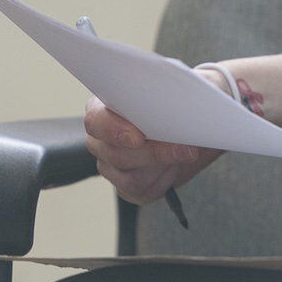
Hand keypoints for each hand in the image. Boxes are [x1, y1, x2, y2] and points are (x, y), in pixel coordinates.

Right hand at [84, 96, 224, 204]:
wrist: (185, 129)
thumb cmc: (173, 104)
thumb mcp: (175, 89)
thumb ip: (171, 90)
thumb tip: (183, 95)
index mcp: (102, 109)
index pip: (96, 121)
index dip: (115, 130)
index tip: (139, 137)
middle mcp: (100, 140)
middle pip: (115, 154)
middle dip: (154, 152)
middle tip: (185, 147)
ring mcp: (110, 165)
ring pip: (130, 177)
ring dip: (163, 167)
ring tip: (185, 153)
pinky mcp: (125, 186)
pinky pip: (141, 191)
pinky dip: (163, 181)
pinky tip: (174, 168)